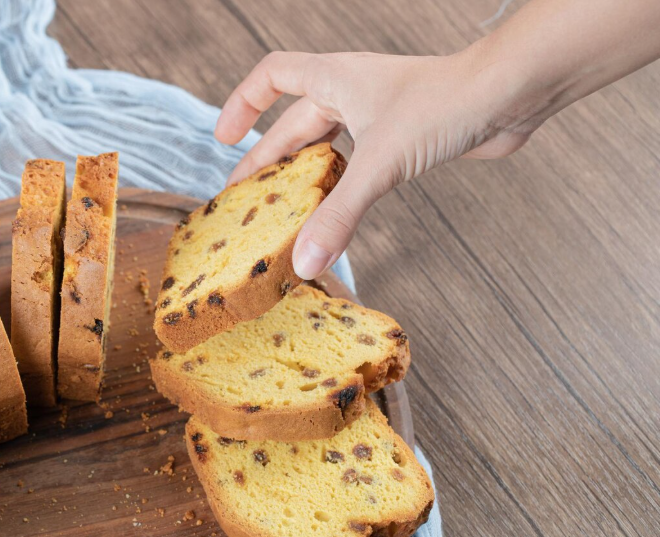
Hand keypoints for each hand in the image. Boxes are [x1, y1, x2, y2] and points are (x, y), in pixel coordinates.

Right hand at [215, 49, 540, 279]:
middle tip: (245, 201)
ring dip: (304, 177)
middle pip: (294, 126)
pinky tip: (335, 210)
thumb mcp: (381, 162)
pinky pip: (357, 163)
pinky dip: (340, 187)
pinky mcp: (403, 138)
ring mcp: (378, 115)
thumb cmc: (447, 103)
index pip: (272, 76)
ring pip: (326, 147)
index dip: (243, 103)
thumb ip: (339, 215)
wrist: (511, 95)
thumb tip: (304, 262)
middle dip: (267, 163)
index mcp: (334, 78)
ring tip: (282, 213)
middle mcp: (351, 92)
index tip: (224, 137)